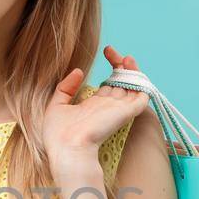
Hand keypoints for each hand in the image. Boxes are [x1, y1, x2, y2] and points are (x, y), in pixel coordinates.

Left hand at [41, 45, 149, 172]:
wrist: (67, 148)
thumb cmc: (59, 134)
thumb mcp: (56, 106)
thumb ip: (66, 88)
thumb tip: (78, 71)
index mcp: (94, 107)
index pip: (109, 86)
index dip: (110, 69)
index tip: (106, 51)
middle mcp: (108, 107)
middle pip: (122, 83)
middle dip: (120, 65)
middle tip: (111, 51)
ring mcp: (118, 108)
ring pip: (133, 86)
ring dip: (132, 69)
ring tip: (124, 55)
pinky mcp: (126, 111)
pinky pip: (141, 94)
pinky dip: (140, 79)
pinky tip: (130, 64)